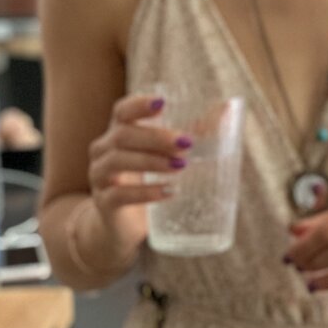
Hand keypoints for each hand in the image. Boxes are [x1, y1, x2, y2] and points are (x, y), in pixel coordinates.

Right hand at [87, 92, 189, 242]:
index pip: (122, 111)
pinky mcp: (104, 203)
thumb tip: (228, 109)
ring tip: (180, 166)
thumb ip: (195, 131)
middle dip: (155, 137)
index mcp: (120, 132)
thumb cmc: (149, 178)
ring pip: (118, 161)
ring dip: (151, 161)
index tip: (163, 103)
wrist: (125, 224)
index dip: (139, 105)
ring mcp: (100, 176)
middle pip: (123, 135)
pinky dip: (145, 192)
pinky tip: (168, 191)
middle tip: (186, 143)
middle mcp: (104, 150)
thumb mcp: (168, 153)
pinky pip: (119, 195)